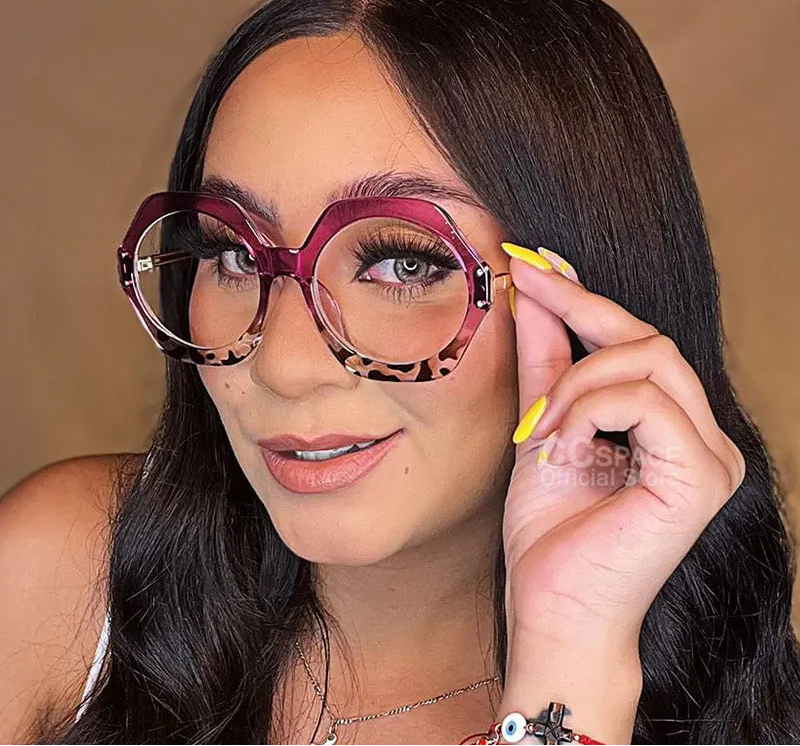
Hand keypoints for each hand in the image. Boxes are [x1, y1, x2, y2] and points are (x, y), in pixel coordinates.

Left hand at [500, 242, 745, 650]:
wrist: (552, 610)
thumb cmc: (550, 534)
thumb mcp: (543, 427)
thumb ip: (546, 361)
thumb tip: (534, 290)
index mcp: (671, 429)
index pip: (637, 341)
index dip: (582, 297)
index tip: (529, 264)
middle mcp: (703, 438)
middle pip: (649, 341)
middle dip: (578, 324)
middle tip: (524, 323)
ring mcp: (711, 458)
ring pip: (647, 362)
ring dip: (577, 386)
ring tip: (542, 432)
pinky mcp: (701, 477)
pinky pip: (644, 402)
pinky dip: (590, 412)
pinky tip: (564, 448)